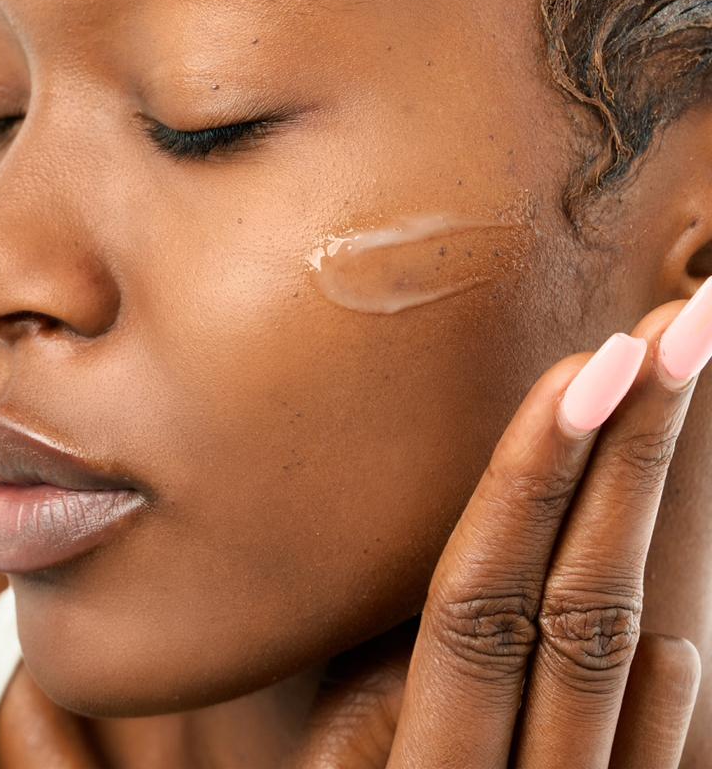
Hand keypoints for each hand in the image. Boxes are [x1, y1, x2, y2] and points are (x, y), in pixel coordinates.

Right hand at [286, 293, 708, 768]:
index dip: (535, 478)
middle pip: (578, 601)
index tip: (590, 367)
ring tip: (683, 400)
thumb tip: (457, 592)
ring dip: (658, 523)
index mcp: (423, 768)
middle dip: (628, 457)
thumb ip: (378, 688)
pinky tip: (679, 630)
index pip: (480, 594)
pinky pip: (665, 755)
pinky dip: (673, 680)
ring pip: (632, 656)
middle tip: (676, 333)